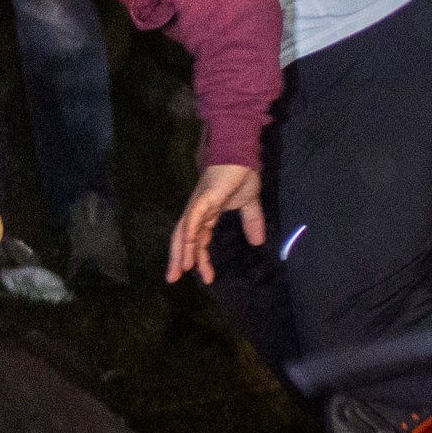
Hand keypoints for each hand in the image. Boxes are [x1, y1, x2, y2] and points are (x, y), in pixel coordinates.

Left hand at [166, 163, 262, 284]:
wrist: (242, 153)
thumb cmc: (241, 173)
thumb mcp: (249, 203)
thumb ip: (252, 221)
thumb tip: (258, 242)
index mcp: (207, 213)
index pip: (199, 240)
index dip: (200, 258)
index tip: (207, 277)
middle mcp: (198, 211)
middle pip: (184, 239)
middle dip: (179, 260)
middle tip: (173, 280)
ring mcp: (199, 204)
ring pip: (184, 232)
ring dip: (180, 252)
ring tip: (178, 271)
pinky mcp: (204, 198)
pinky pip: (193, 218)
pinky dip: (188, 233)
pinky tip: (187, 246)